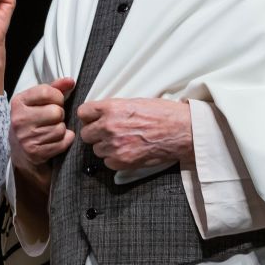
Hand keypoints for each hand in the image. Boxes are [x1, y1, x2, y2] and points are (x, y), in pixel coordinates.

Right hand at [10, 77, 76, 173]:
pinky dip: (64, 141)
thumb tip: (71, 81)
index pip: (46, 92)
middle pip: (56, 112)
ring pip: (60, 128)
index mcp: (19, 102)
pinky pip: (62, 143)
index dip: (58, 96)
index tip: (56, 101)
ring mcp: (26, 137)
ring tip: (52, 128)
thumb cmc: (31, 119)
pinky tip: (55, 139)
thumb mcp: (37, 100)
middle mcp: (19, 119)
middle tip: (53, 117)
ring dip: (61, 128)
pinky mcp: (35, 152)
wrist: (19, 148)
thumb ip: (54, 88)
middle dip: (59, 114)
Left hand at [78, 98, 193, 169]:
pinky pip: (107, 162)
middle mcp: (109, 126)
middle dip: (95, 134)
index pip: (83, 112)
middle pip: (86, 134)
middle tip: (109, 133)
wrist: (182, 130)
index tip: (93, 119)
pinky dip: (115, 159)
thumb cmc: (163, 114)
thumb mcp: (134, 102)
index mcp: (111, 108)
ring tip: (122, 142)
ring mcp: (115, 145)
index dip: (89, 117)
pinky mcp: (122, 161)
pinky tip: (127, 151)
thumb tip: (99, 114)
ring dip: (106, 147)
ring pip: (96, 150)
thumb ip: (113, 109)